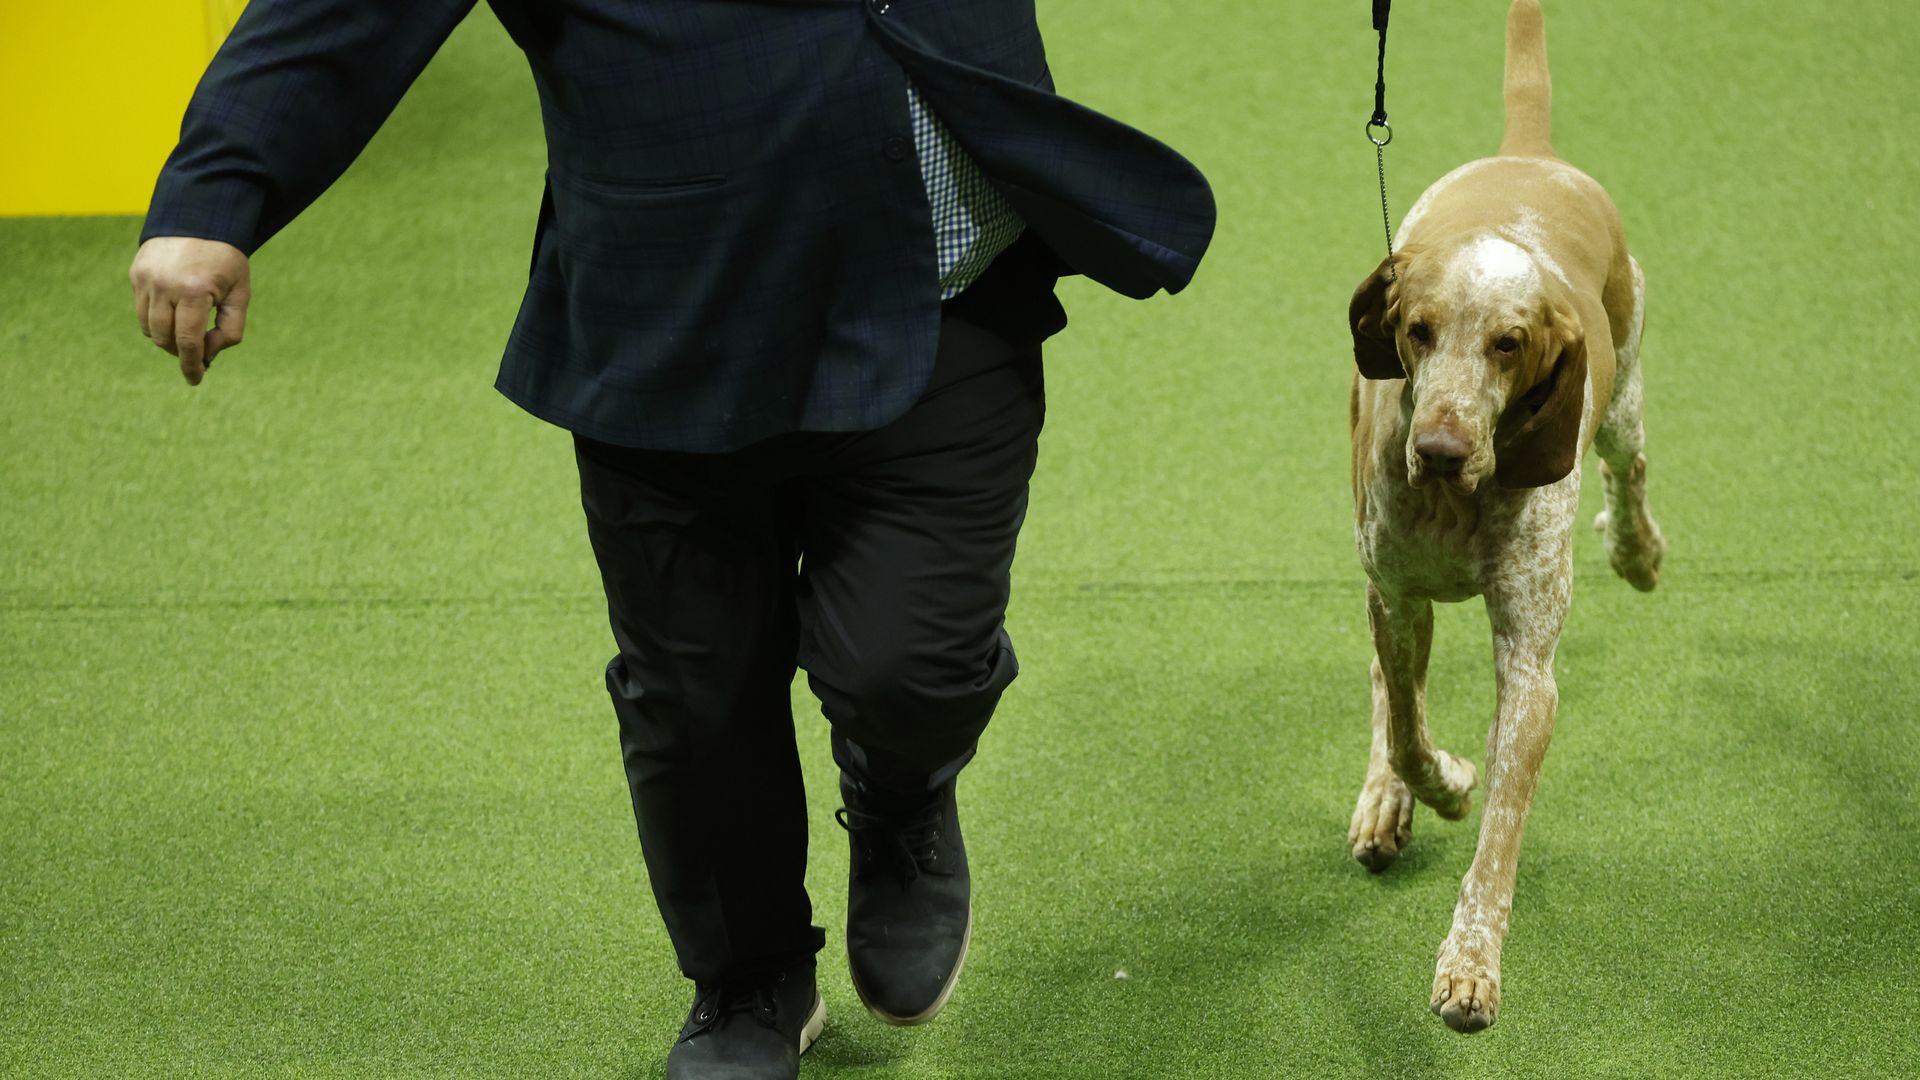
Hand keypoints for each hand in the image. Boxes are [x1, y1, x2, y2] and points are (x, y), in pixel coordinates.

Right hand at [130, 237, 251, 384]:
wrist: (200, 217)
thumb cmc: (226, 261)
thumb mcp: (240, 294)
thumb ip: (229, 330)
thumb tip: (208, 356)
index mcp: (194, 291)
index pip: (187, 341)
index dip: (191, 365)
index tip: (195, 380)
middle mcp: (164, 285)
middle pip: (164, 338)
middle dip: (180, 351)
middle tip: (197, 352)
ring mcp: (145, 279)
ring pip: (149, 327)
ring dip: (166, 337)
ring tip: (186, 330)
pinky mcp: (135, 273)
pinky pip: (141, 309)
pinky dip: (156, 319)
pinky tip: (174, 312)